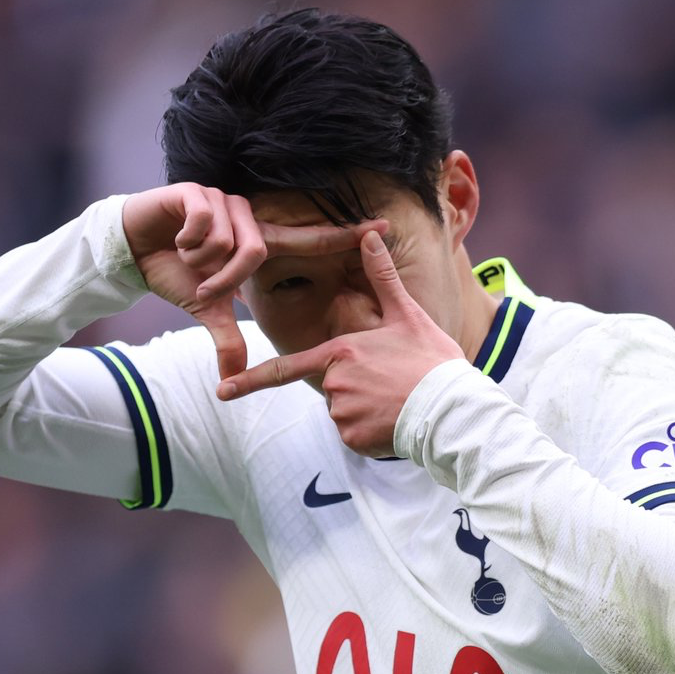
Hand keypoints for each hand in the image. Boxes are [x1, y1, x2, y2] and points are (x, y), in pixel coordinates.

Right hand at [120, 185, 363, 380]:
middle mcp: (248, 218)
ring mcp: (223, 201)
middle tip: (205, 288)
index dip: (345, 234)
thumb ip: (225, 339)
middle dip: (225, 279)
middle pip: (255, 251)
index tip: (384, 228)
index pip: (310, 239)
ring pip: (228, 240)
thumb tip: (230, 379)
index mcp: (259, 243)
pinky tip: (176, 238)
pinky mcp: (196, 192)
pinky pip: (204, 222)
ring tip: (186, 256)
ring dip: (202, 260)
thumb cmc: (175, 275)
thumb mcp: (206, 311)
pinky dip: (187, 240)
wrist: (133, 251)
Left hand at [215, 230, 463, 455]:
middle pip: (332, 387)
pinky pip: (355, 435)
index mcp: (339, 352)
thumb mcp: (408, 315)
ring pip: (344, 412)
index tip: (222, 390)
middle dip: (355, 387)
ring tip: (397, 401)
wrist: (452, 410)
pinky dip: (371, 432)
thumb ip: (382, 277)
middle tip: (391, 383)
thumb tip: (370, 234)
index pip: (286, 368)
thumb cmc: (432, 361)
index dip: (250, 381)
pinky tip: (395, 421)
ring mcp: (342, 414)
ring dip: (365, 410)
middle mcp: (333, 384)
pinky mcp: (354, 439)